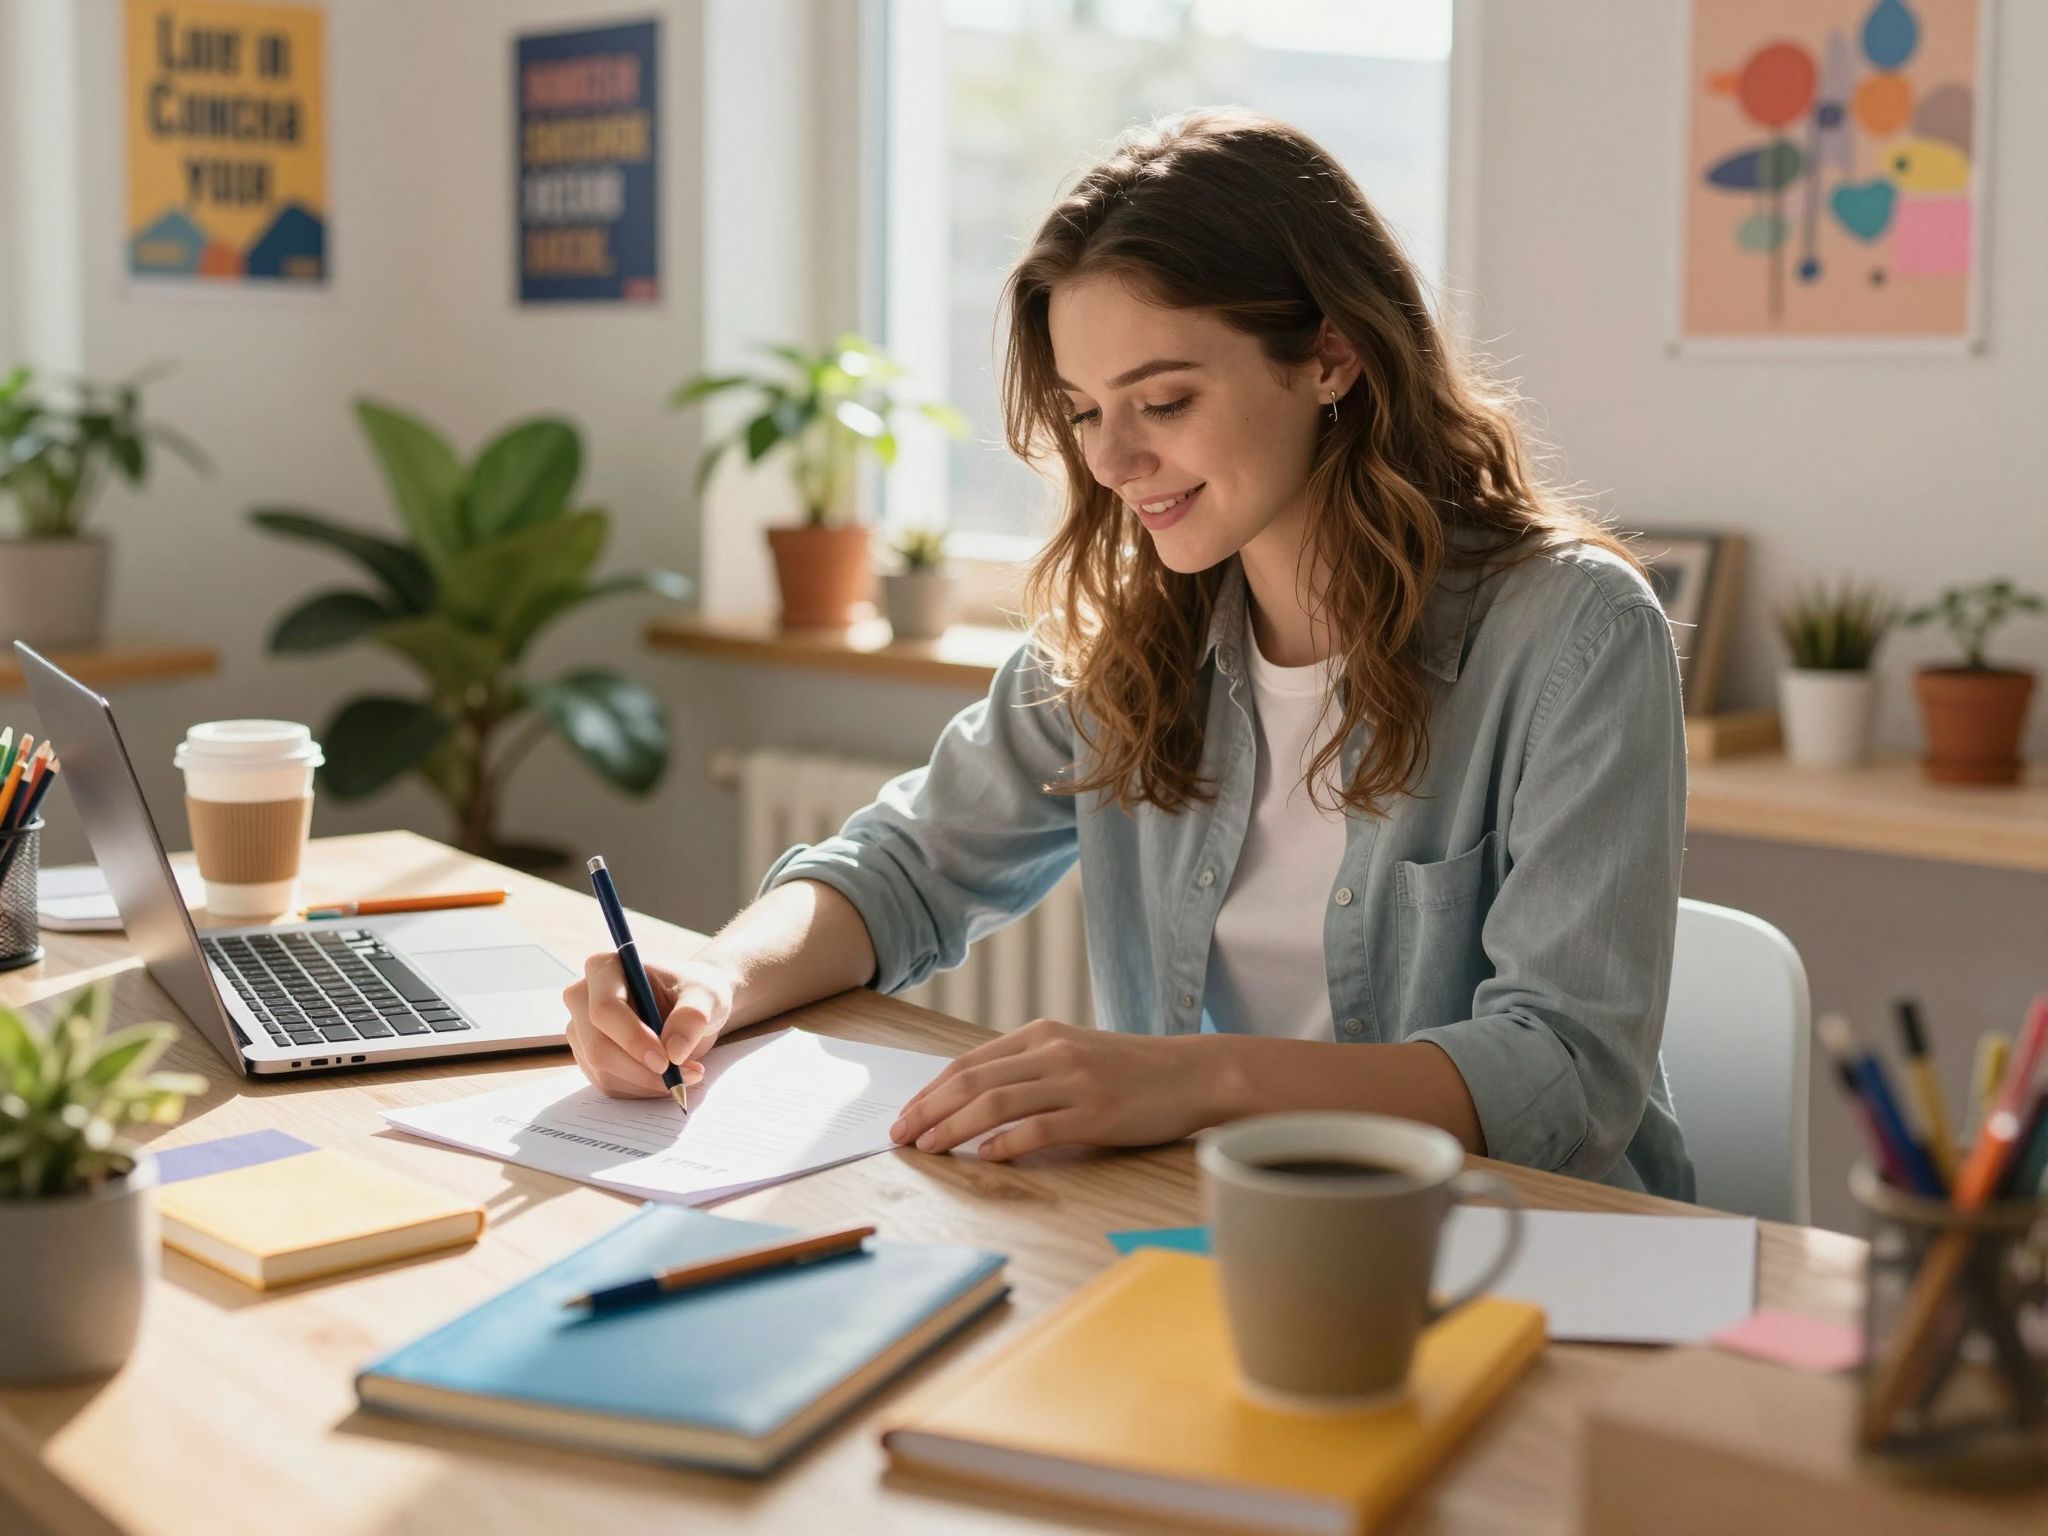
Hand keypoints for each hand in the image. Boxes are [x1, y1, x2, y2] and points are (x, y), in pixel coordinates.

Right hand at [564, 951, 734, 1097]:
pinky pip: (609, 1085)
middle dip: (641, 1069)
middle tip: (681, 1076)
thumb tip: (673, 1051)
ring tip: (685, 1072)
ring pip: (603, 1071)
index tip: (666, 1060)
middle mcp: (583, 998)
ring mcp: (581, 1030)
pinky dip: (641, 1089)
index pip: (604, 1010)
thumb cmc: (695, 993)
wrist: (693, 1008)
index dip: (632, 1038)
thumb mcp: (707, 996)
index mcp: (605, 968)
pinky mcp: (588, 1057)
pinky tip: (666, 1077)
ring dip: (646, 1082)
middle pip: (598, 1046)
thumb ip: (693, 1017)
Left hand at [889, 1019, 1239, 1160]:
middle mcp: (1053, 1052)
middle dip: (929, 1109)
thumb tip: (974, 1099)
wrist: (1194, 1074)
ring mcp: (1075, 1082)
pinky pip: (1039, 1129)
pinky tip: (983, 1158)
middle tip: (900, 1136)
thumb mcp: (1074, 1054)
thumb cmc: (1132, 1070)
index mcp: (1042, 1035)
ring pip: (996, 1104)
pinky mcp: (1097, 1114)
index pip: (969, 1062)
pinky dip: (1005, 1144)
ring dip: (954, 1128)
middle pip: (973, 1081)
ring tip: (927, 1148)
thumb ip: (1029, 1069)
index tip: (905, 1114)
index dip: (930, 1090)